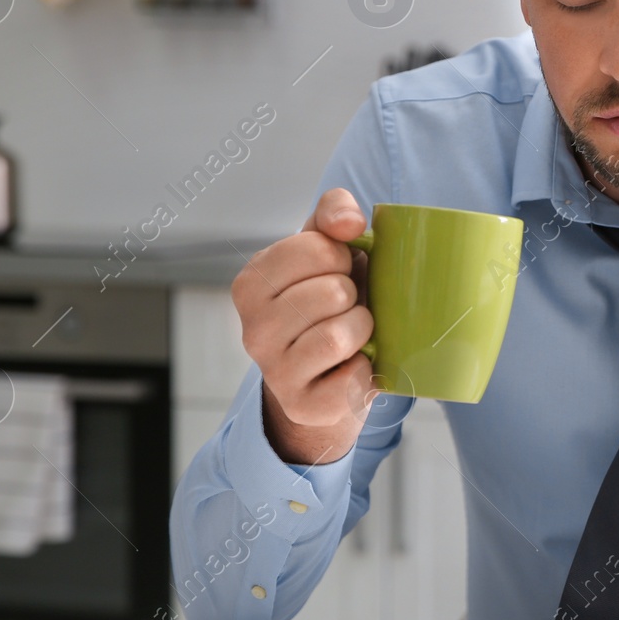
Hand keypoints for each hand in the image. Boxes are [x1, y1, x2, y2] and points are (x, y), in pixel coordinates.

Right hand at [232, 187, 376, 465]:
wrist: (328, 376)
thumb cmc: (329, 303)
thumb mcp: (327, 250)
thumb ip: (333, 214)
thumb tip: (349, 223)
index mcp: (252, 282)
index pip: (317, 248)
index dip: (341, 257)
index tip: (335, 272)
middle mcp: (253, 328)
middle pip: (333, 291)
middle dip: (353, 296)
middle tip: (344, 309)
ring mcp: (274, 370)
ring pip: (340, 334)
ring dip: (362, 330)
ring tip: (352, 335)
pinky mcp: (302, 405)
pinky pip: (352, 378)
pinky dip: (366, 370)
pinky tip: (352, 367)